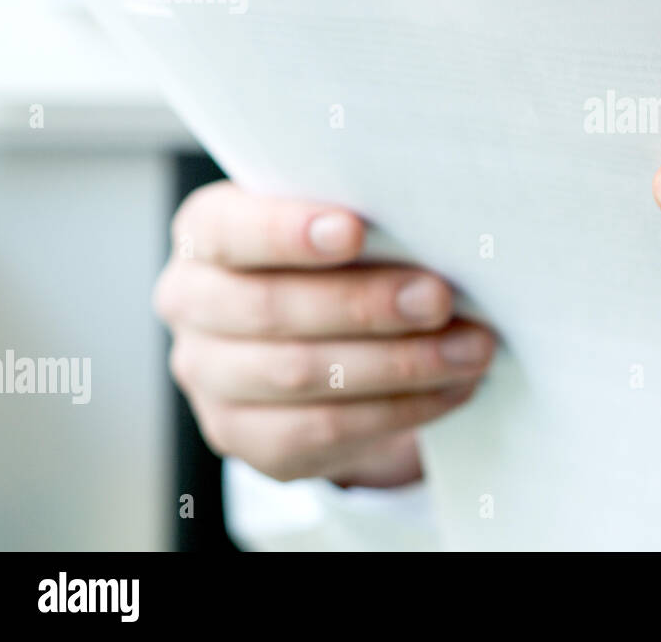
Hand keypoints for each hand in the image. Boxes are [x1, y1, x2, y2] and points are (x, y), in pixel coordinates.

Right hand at [154, 181, 494, 486]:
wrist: (330, 343)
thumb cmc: (342, 261)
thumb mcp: (344, 226)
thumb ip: (365, 222)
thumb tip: (433, 225)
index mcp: (206, 233)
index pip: (230, 230)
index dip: (287, 232)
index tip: (354, 230)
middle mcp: (190, 302)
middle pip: (270, 307)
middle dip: (364, 305)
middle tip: (440, 297)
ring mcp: (209, 377)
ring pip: (299, 374)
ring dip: (398, 363)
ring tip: (470, 349)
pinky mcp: (244, 437)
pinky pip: (322, 429)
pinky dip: (398, 409)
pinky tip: (451, 389)